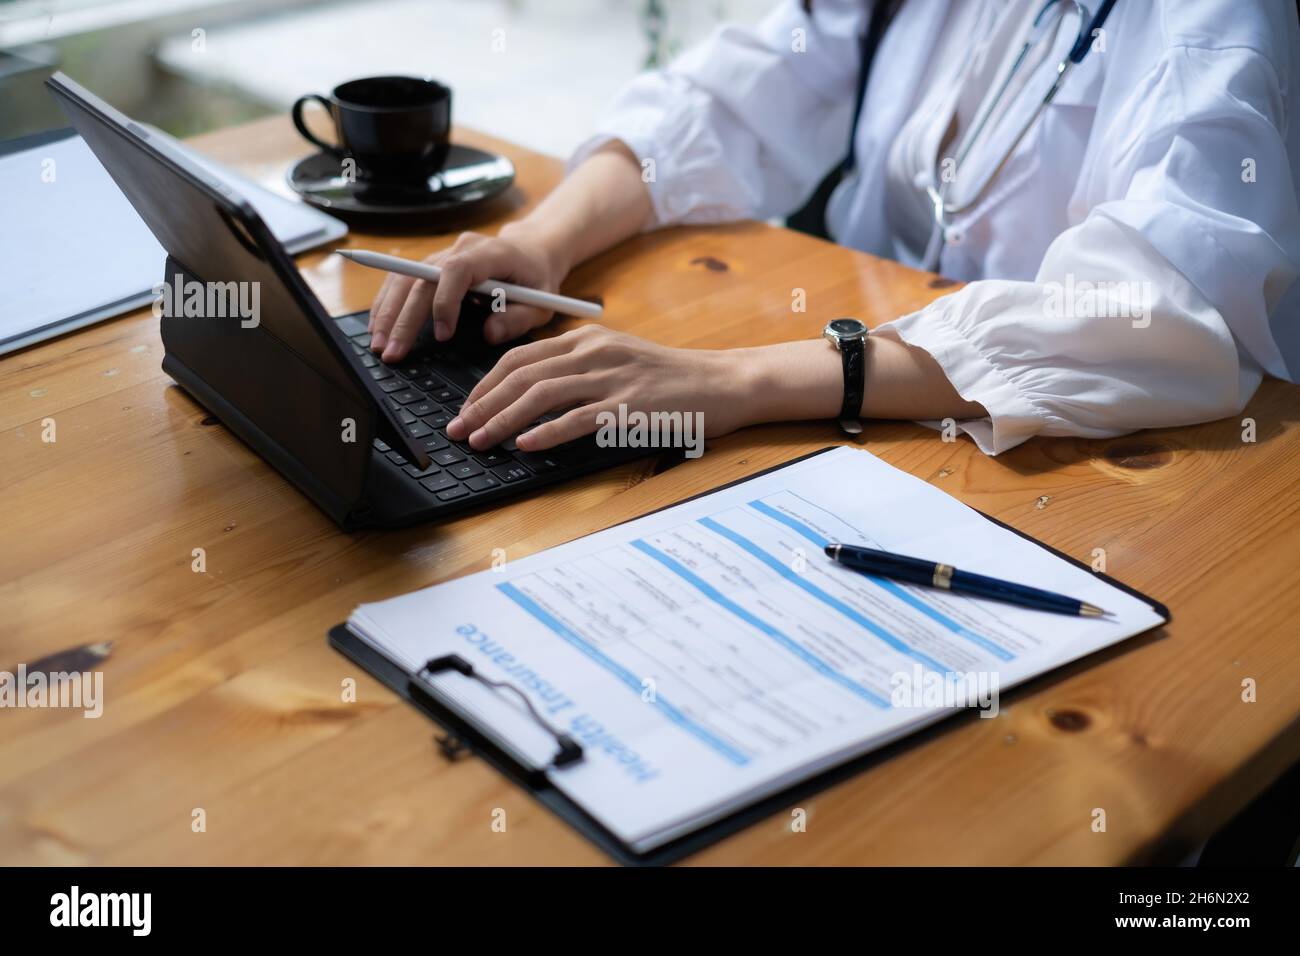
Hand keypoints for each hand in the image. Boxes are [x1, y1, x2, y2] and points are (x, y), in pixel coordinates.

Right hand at [367, 224, 565, 362]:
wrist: (531, 250)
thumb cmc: (536, 278)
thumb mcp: (542, 303)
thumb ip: (520, 319)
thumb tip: (489, 334)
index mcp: (490, 253)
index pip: (457, 270)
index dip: (444, 301)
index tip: (442, 335)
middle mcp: (460, 248)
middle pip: (422, 278)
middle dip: (404, 317)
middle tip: (392, 351)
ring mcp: (443, 253)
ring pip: (405, 277)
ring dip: (388, 312)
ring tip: (378, 345)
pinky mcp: (432, 264)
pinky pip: (402, 279)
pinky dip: (388, 303)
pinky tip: (378, 326)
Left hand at [446, 325, 758, 452]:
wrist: (723, 383)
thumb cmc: (672, 380)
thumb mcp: (619, 361)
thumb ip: (579, 371)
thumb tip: (533, 398)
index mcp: (586, 340)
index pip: (520, 358)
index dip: (485, 384)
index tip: (465, 409)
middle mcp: (593, 352)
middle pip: (520, 374)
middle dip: (482, 403)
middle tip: (459, 429)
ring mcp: (611, 377)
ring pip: (540, 394)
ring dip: (502, 419)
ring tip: (481, 440)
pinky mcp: (629, 406)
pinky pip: (577, 418)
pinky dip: (546, 432)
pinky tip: (524, 445)